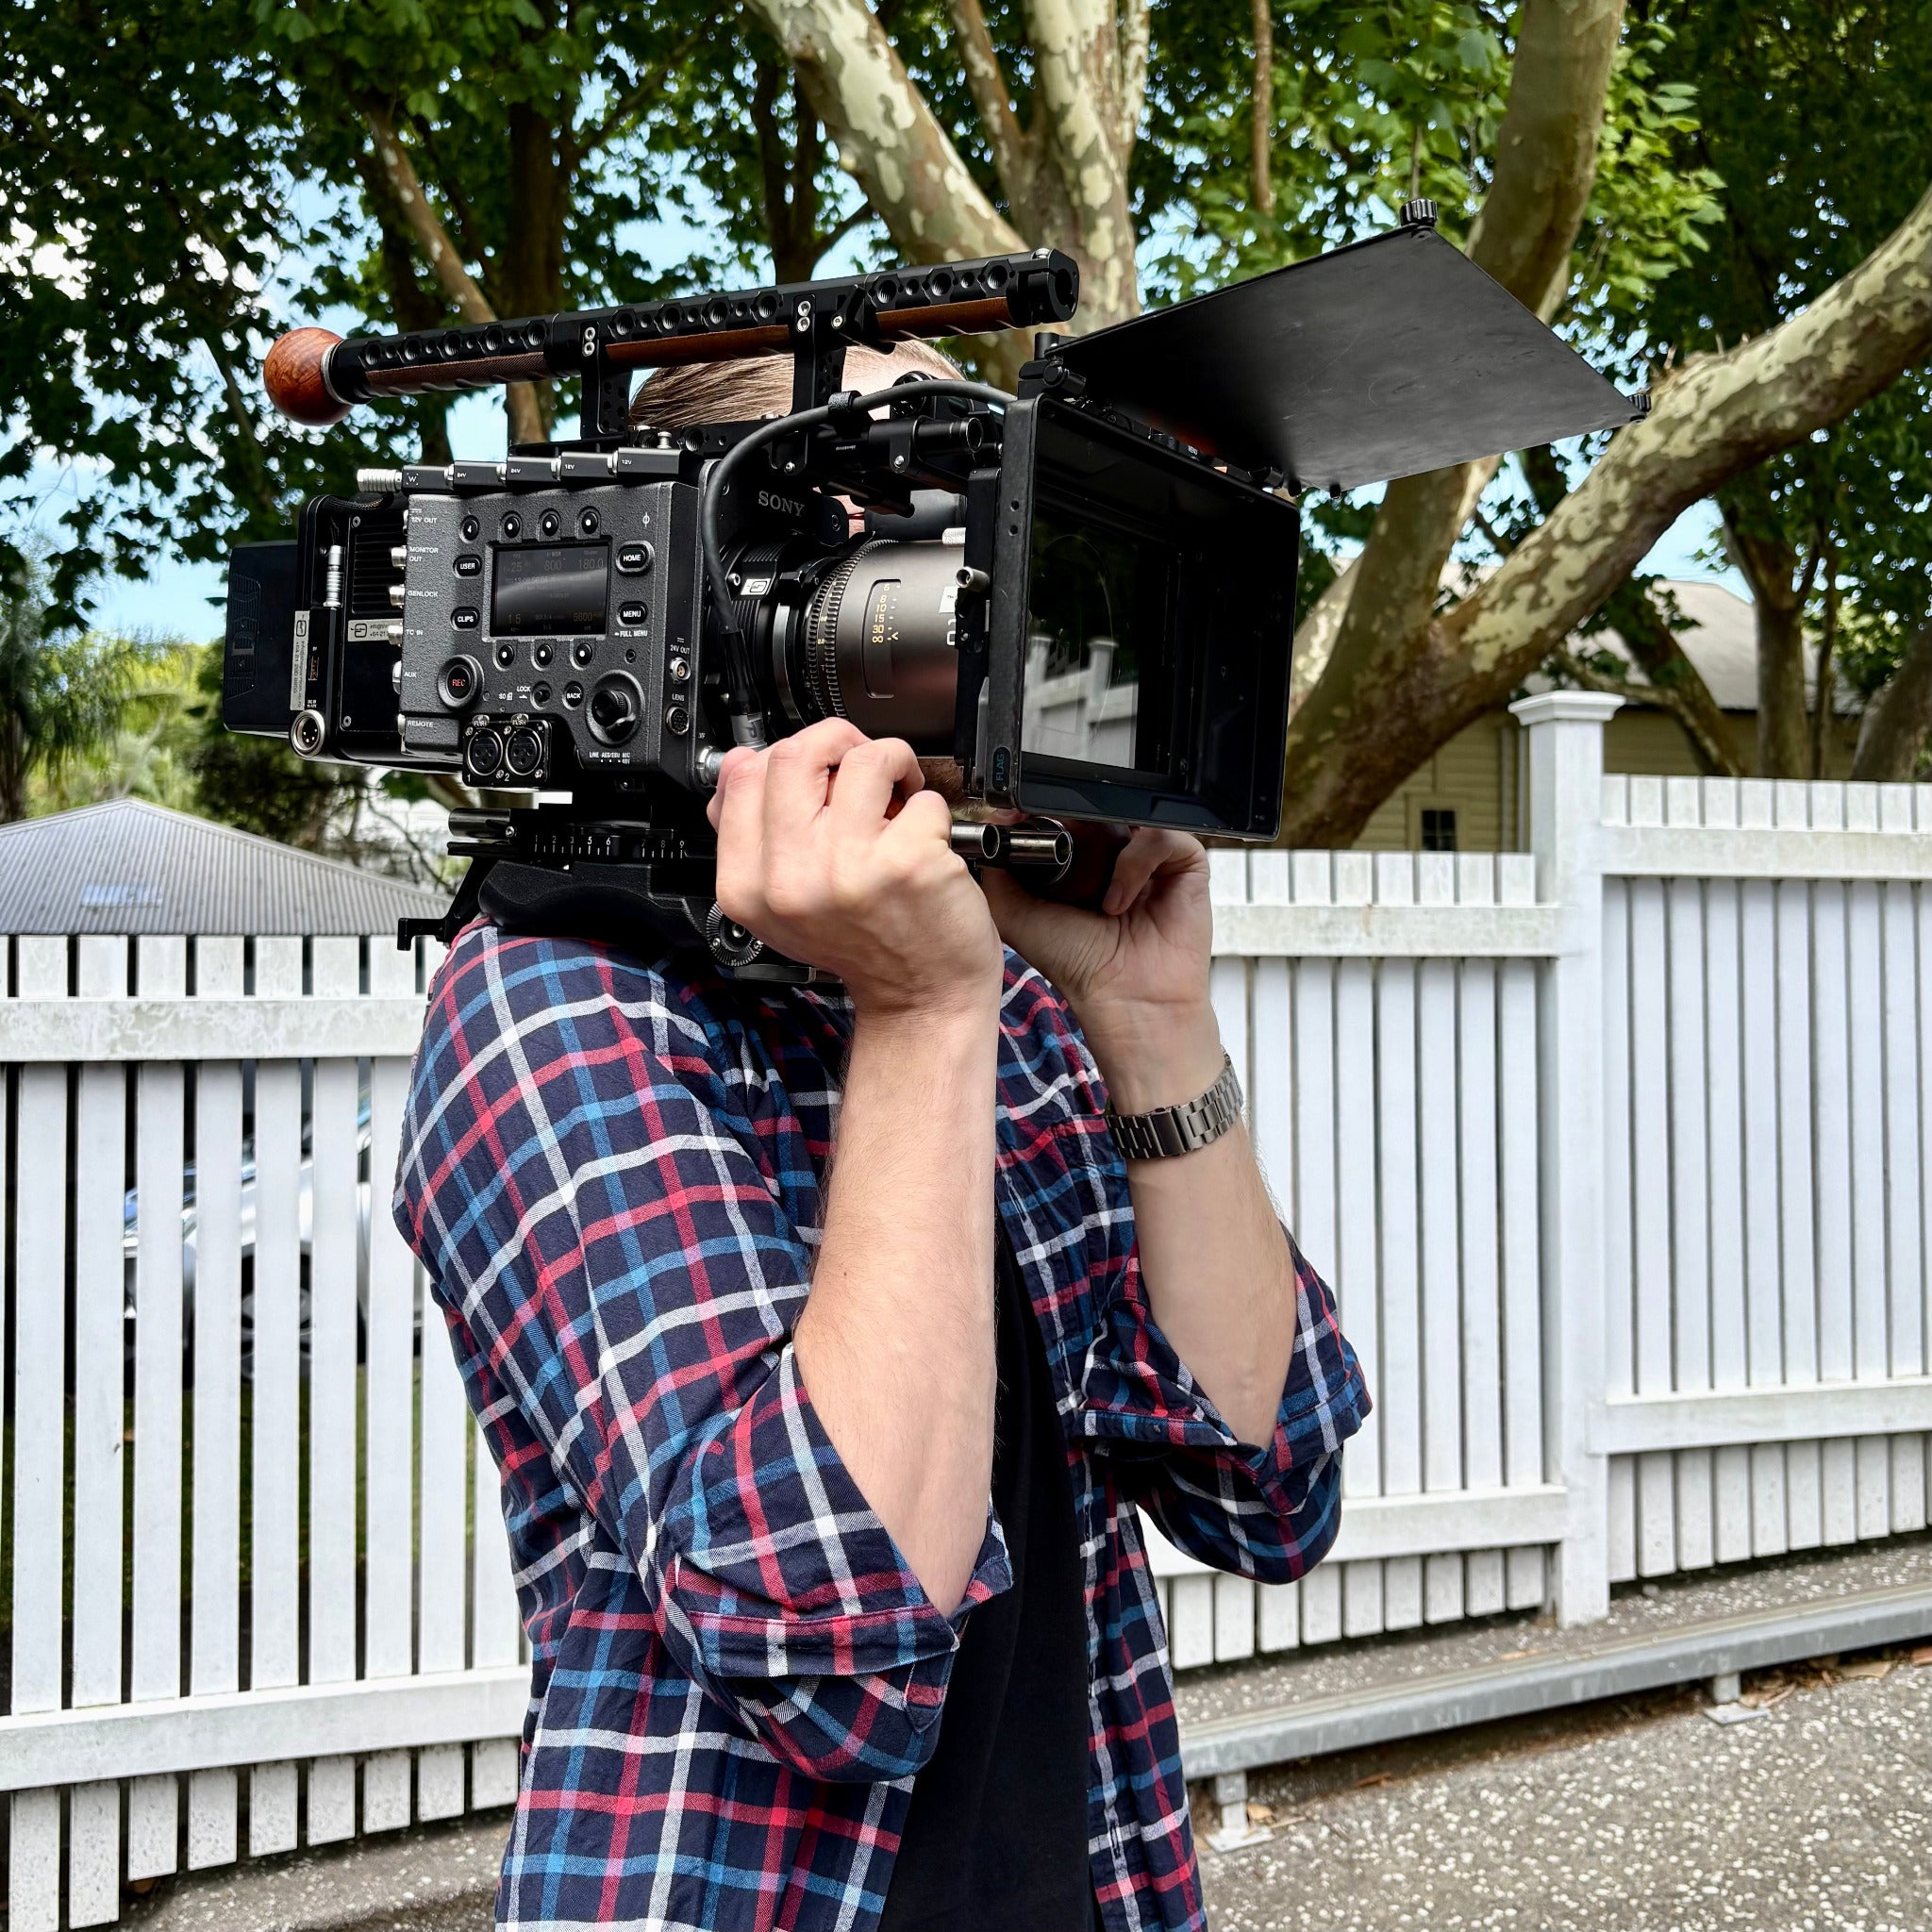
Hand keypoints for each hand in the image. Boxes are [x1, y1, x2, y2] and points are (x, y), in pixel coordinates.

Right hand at [709, 719, 1001, 1019]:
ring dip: (891, 764)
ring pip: (863, 759)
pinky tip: (926, 839)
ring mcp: (847, 869)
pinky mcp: (905, 863)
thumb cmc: (863, 946)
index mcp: (747, 886)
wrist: (920, 999)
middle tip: (861, 768)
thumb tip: (739, 761)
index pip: (742, 775)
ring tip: (899, 795)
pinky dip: (932, 809)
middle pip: (793, 754)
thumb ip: (754, 836)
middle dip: (836, 743)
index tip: (815, 772)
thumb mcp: (782, 903)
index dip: (785, 758)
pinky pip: (921, 797)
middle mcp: (789, 879)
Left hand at [980, 828, 1222, 1110]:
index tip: (1032, 823)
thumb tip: (996, 825)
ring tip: (1098, 898)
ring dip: (1108, 853)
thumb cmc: (1079, 965)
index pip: (1068, 814)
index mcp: (1081, 862)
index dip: (1051, 815)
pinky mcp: (1186, 863)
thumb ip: (999, 872)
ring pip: (1130, 816)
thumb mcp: (1017, 914)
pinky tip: (1120, 901)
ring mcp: (1153, 858)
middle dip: (1079, 827)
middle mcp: (1117, 855)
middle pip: (1099, 808)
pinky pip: (1162, 836)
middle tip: (1066, 853)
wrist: (1124, 998)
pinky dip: (1137, 863)